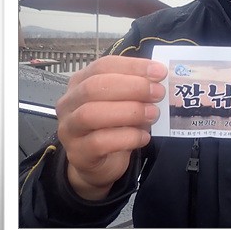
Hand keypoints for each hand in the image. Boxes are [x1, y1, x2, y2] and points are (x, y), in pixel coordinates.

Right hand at [55, 56, 166, 199]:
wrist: (100, 164)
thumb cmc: (114, 126)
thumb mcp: (126, 102)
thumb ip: (138, 89)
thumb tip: (161, 81)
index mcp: (81, 82)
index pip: (103, 66)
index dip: (133, 66)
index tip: (160, 72)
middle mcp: (69, 103)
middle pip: (94, 87)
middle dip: (132, 87)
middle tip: (158, 93)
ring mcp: (69, 129)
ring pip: (91, 114)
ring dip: (129, 112)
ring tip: (153, 114)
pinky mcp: (77, 153)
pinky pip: (99, 143)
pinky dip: (127, 137)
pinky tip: (144, 137)